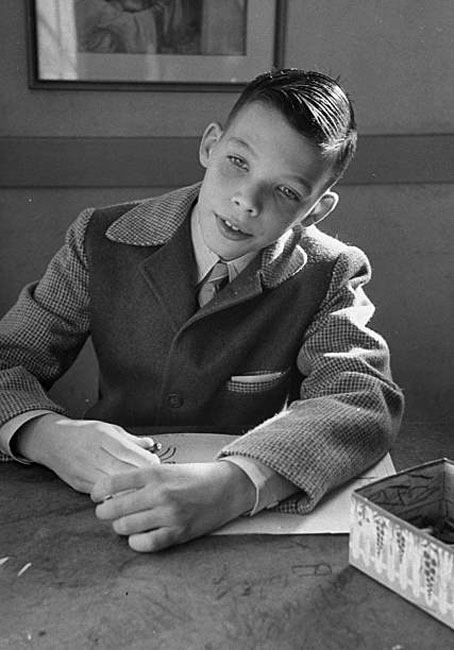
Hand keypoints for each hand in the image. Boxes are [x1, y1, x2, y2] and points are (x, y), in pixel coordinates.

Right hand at [15, 413, 159, 492]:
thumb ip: (131, 439)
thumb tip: (152, 445)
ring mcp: (86, 472)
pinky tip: (126, 495)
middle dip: (143, 477)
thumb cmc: (82, 432)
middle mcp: (94, 455)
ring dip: (131, 489)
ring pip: (115, 487)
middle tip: (153, 479)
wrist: (51, 441)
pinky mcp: (81, 486)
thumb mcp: (108, 428)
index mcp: (103, 438)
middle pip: (126, 473)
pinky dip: (117, 495)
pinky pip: (104, 494)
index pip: (131, 454)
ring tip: (142, 489)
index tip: (157, 464)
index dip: (148, 462)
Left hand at [91, 461, 255, 551]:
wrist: (227, 487)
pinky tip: (139, 536)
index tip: (96, 496)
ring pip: (125, 527)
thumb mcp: (167, 469)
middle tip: (108, 512)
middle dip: (105, 513)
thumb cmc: (196, 477)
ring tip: (125, 523)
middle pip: (113, 508)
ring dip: (121, 527)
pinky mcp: (178, 532)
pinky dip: (137, 542)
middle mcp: (159, 493)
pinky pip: (145, 543)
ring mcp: (168, 514)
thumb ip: (143, 479)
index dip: (98, 491)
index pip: (112, 483)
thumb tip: (113, 492)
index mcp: (154, 474)